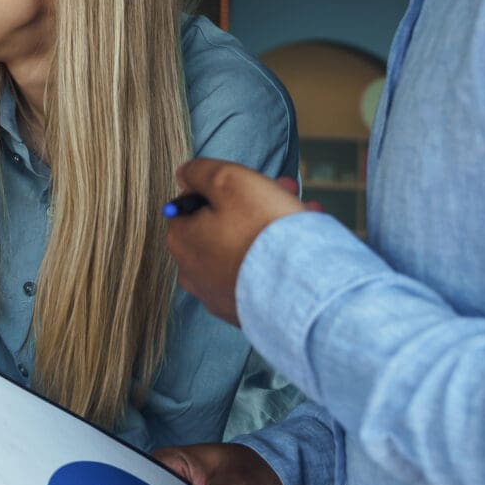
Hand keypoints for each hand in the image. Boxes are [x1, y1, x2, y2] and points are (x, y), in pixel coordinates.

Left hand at [166, 162, 315, 325]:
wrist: (299, 289)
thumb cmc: (262, 231)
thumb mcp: (229, 181)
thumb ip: (201, 172)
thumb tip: (185, 174)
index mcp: (181, 240)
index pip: (191, 203)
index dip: (222, 188)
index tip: (251, 182)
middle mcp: (192, 272)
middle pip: (220, 226)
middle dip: (254, 204)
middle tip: (285, 192)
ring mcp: (217, 295)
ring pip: (241, 249)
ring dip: (268, 229)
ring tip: (303, 215)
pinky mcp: (243, 312)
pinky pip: (255, 276)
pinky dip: (272, 259)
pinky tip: (299, 248)